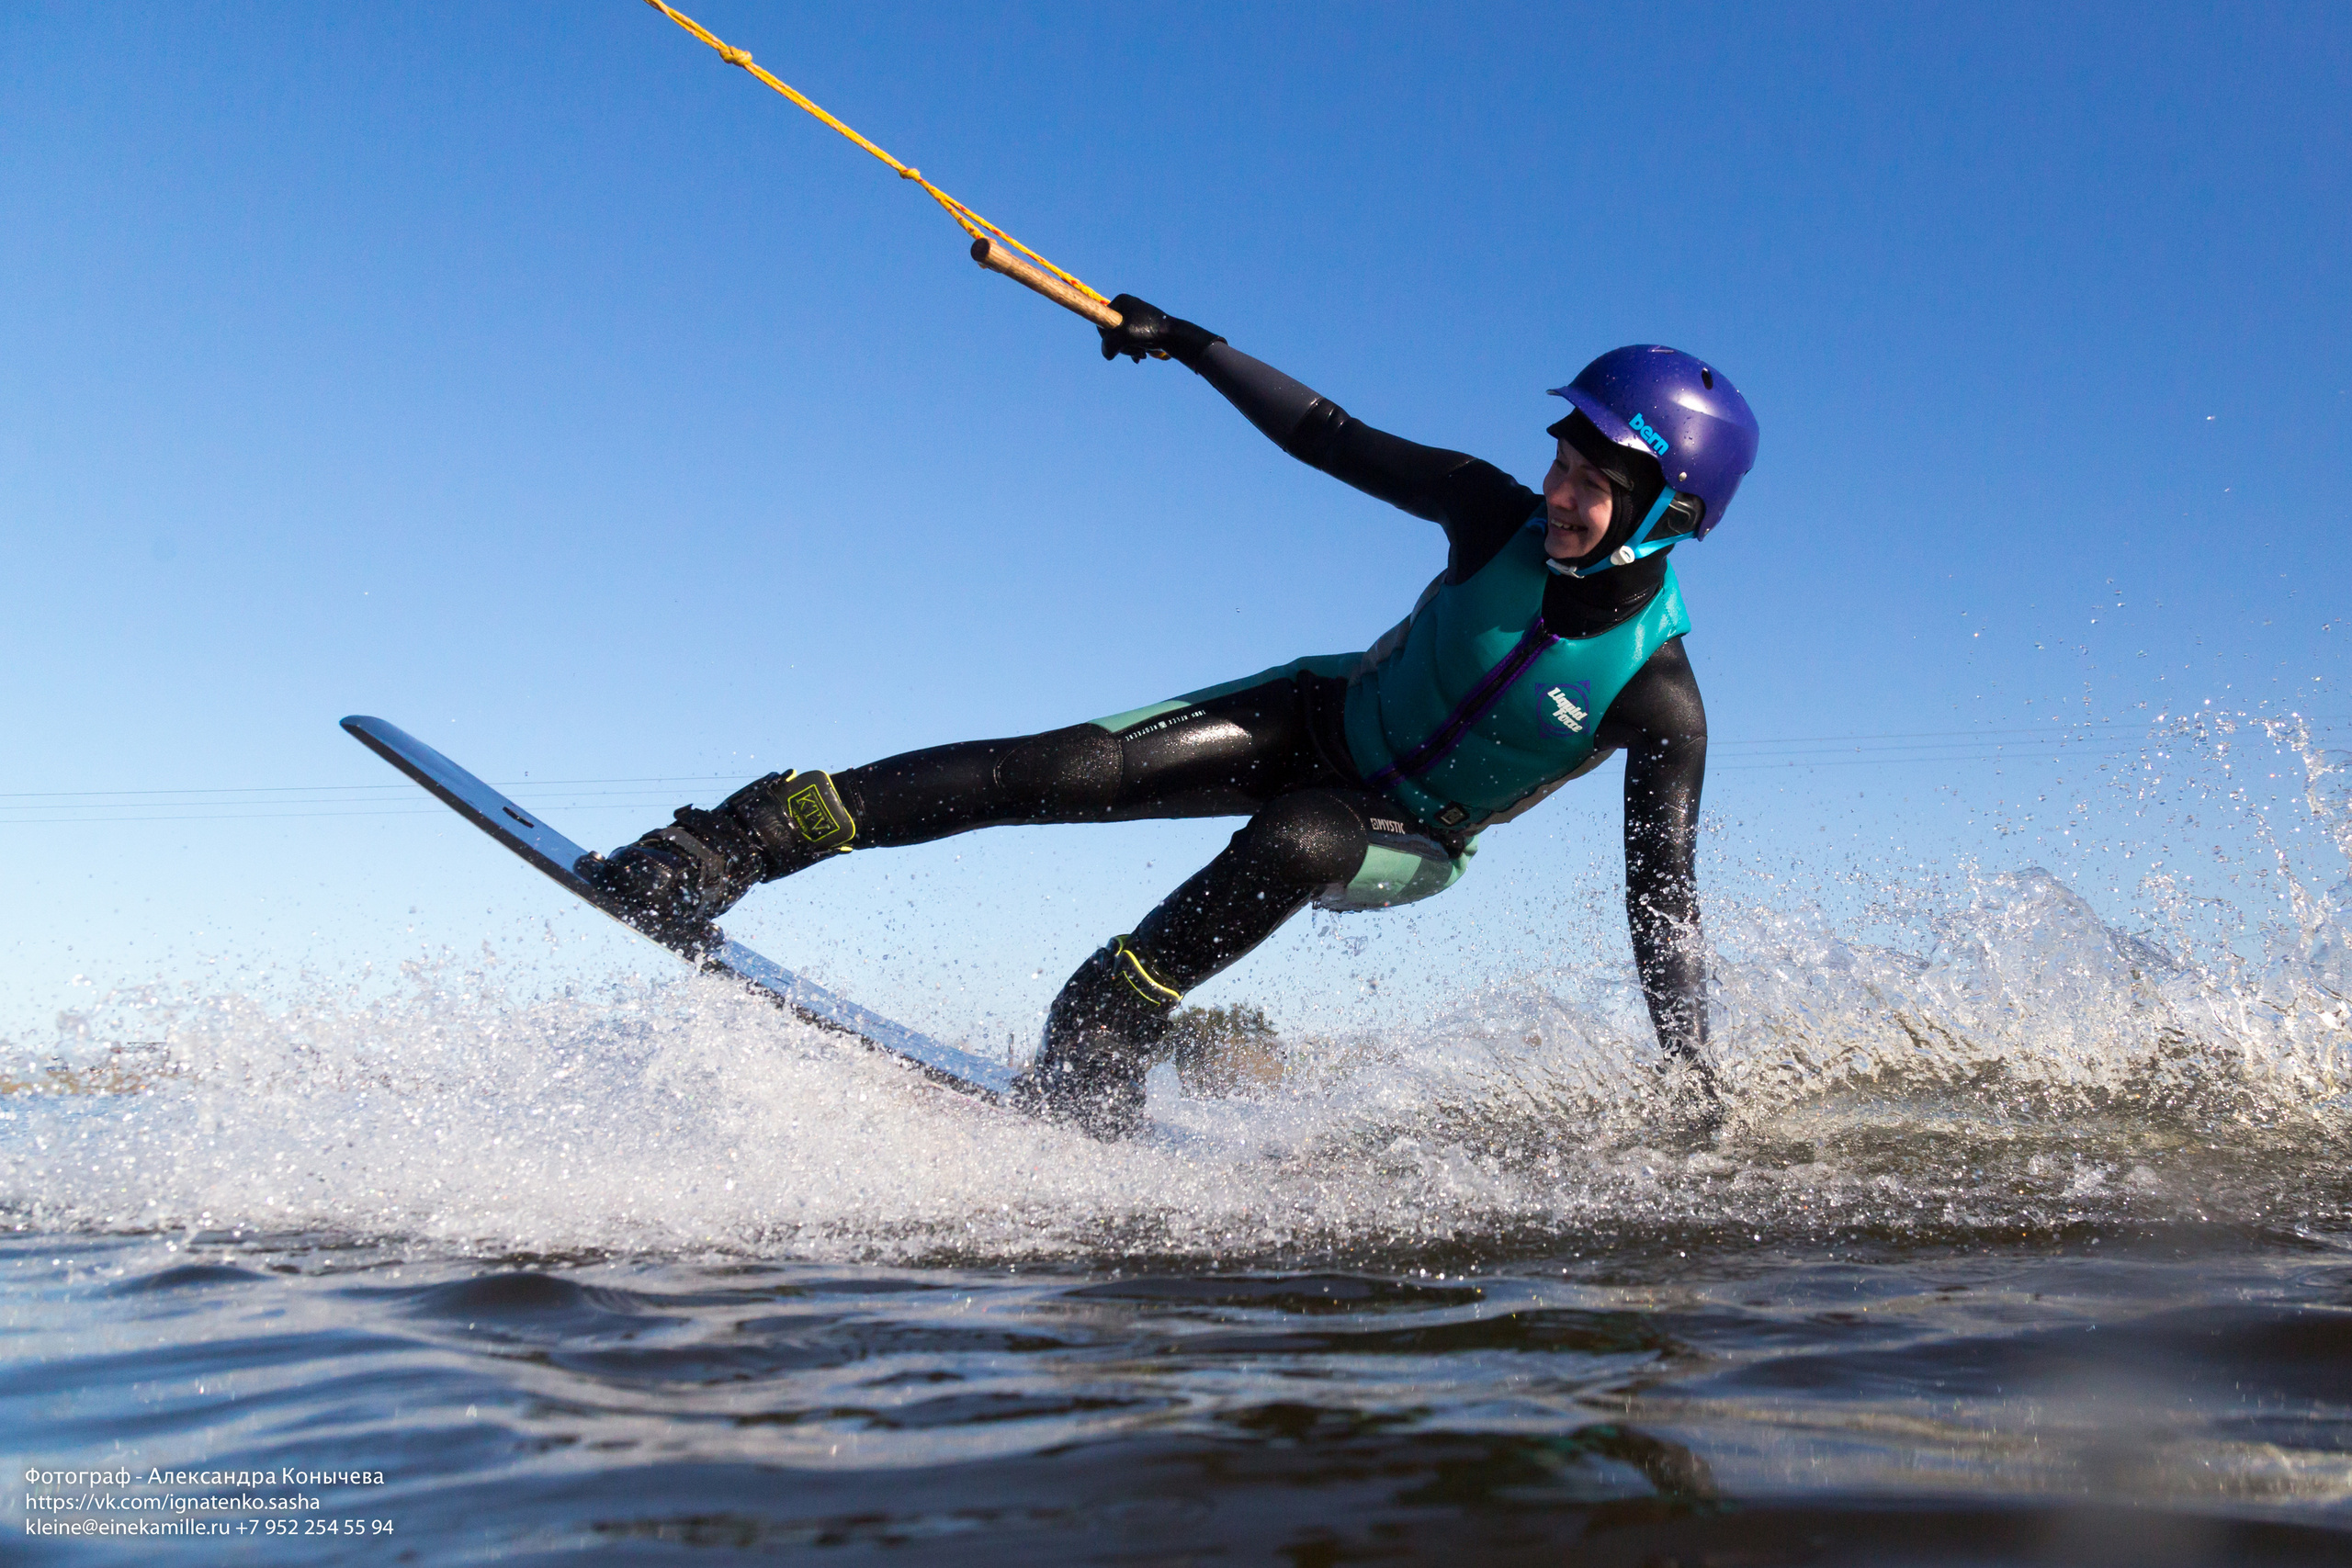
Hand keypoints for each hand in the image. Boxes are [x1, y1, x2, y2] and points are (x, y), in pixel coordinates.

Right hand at [1098, 295, 1223, 366]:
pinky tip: (1141, 355)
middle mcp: (1128, 306)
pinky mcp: (1143, 327)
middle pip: (1112, 331)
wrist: (1174, 335)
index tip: (1119, 343)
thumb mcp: (1123, 337)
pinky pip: (1131, 340)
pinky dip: (1134, 348)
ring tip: (1140, 353)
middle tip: (1133, 349)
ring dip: (1129, 349)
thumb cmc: (1149, 331)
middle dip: (1121, 345)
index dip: (1108, 336)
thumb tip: (1107, 354)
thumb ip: (1108, 345)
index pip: (1102, 321)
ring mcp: (1136, 317)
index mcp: (1121, 301)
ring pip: (1121, 338)